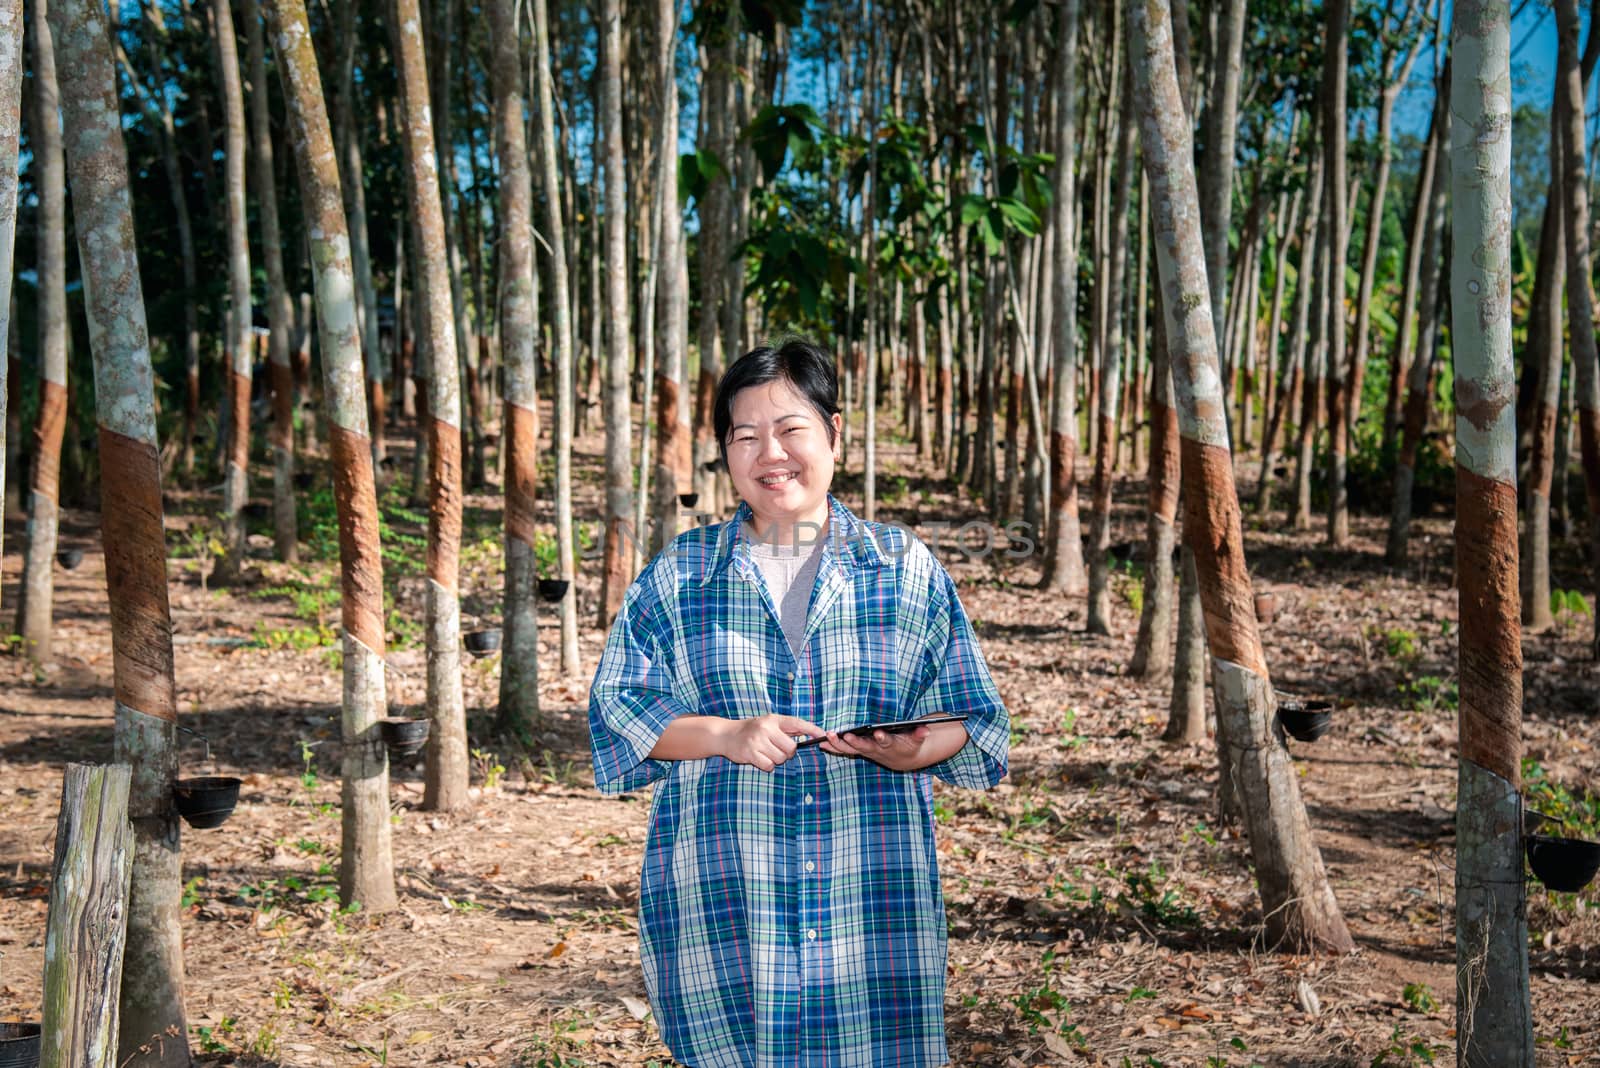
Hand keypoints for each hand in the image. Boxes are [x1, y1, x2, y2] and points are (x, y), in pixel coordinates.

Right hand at [720, 714, 825, 772]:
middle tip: (777, 750)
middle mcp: (766, 728)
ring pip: (780, 758)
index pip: (797, 723)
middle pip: (791, 748)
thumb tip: (808, 735)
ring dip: (775, 760)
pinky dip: (766, 765)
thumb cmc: (751, 730)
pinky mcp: (750, 753)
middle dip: (787, 753)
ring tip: (765, 753)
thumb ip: (785, 729)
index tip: (823, 735)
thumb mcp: (767, 724)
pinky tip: (758, 758)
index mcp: (773, 719)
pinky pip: (769, 765)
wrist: (725, 734)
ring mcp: (758, 740)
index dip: (812, 730)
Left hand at [820, 717, 968, 771]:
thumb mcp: (917, 740)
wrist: (903, 760)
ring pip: (851, 750)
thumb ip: (920, 734)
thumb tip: (927, 729)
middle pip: (864, 747)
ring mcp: (866, 751)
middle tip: (845, 736)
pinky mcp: (859, 751)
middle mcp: (876, 750)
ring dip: (838, 744)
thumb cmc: (908, 744)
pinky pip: (844, 750)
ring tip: (827, 737)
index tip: (878, 733)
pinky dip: (833, 747)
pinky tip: (821, 742)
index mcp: (891, 746)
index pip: (887, 742)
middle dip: (855, 742)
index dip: (883, 738)